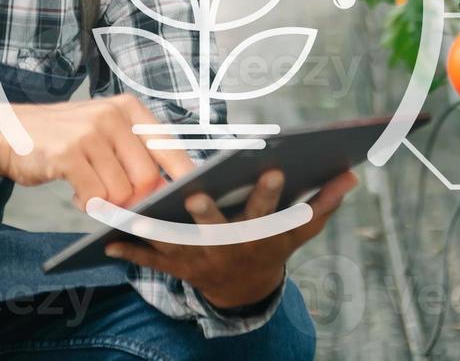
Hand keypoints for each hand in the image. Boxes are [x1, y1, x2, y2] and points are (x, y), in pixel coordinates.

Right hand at [0, 94, 195, 209]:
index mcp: (129, 109)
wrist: (12, 132)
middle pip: (148, 177)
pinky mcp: (68, 154)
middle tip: (122, 204)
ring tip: (92, 192)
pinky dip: (89, 205)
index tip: (192, 198)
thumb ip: (137, 156)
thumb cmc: (67, 138)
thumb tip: (169, 192)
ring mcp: (90, 133)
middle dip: (139, 200)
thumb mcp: (106, 134)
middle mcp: (112, 116)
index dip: (183, 177)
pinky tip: (79, 196)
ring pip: (122, 192)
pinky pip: (95, 197)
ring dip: (109, 204)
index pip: (169, 146)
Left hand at [103, 168, 358, 309]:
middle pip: (222, 231)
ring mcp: (203, 260)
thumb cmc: (272, 244)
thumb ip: (325, 202)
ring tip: (136, 213)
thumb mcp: (300, 229)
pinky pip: (150, 263)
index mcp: (263, 235)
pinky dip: (129, 254)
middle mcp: (232, 249)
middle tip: (198, 193)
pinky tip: (106, 241)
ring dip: (157, 231)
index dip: (271, 195)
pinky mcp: (177, 269)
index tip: (272, 169)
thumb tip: (352, 175)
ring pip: (179, 245)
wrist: (244, 290)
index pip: (271, 214)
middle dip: (210, 214)